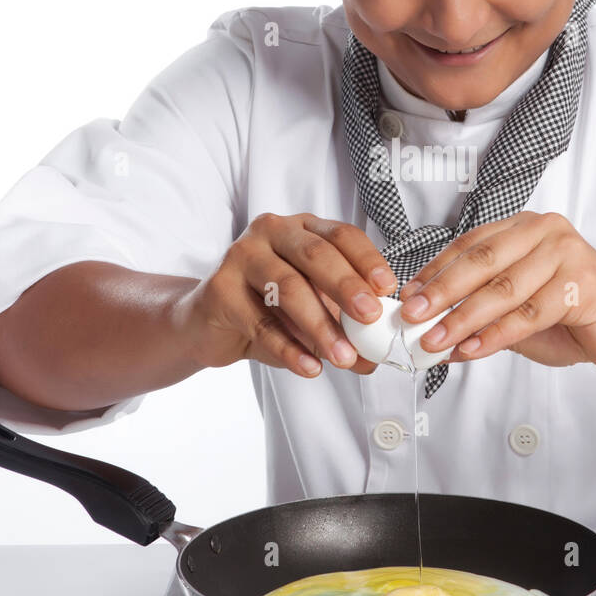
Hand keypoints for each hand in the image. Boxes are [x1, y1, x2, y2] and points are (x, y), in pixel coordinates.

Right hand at [171, 213, 396, 377]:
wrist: (207, 324)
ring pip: (288, 288)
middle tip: (371, 318)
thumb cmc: (266, 309)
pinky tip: (310, 367)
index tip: (388, 289)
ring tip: (344, 358)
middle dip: (347, 287)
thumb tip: (376, 358)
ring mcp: (241, 256)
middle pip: (315, 254)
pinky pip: (260, 323)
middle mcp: (271, 232)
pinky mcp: (219, 289)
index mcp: (301, 228)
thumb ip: (342, 328)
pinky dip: (289, 349)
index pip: (341, 235)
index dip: (367, 260)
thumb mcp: (311, 313)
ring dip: (320, 327)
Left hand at [398, 211, 595, 368]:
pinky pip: (527, 314)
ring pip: (501, 290)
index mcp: (526, 227)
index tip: (407, 297)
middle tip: (411, 317)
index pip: (470, 245)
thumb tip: (429, 325)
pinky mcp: (582, 284)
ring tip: (435, 342)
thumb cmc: (574, 315)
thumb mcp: (519, 308)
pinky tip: (471, 349)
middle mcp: (546, 232)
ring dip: (462, 319)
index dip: (435, 271)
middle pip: (481, 263)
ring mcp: (567, 254)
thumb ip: (481, 310)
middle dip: (441, 293)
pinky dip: (494, 335)